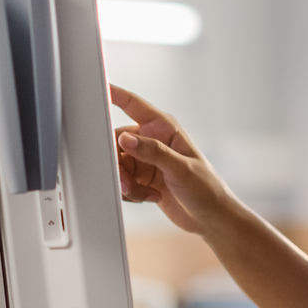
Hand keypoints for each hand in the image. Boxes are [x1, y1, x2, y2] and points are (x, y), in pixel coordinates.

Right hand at [109, 84, 233, 235]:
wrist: (210, 218)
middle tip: (127, 182)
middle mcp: (153, 141)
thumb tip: (126, 139)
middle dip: (119, 164)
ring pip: (118, 165)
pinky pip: (123, 181)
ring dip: (126, 182)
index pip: (134, 105)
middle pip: (118, 142)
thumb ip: (153, 152)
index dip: (114, 94)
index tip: (98, 89)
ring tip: (144, 193)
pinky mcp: (142, 178)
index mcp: (164, 128)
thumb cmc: (206, 188)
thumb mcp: (181, 168)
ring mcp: (146, 160)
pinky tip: (150, 196)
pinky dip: (131, 192)